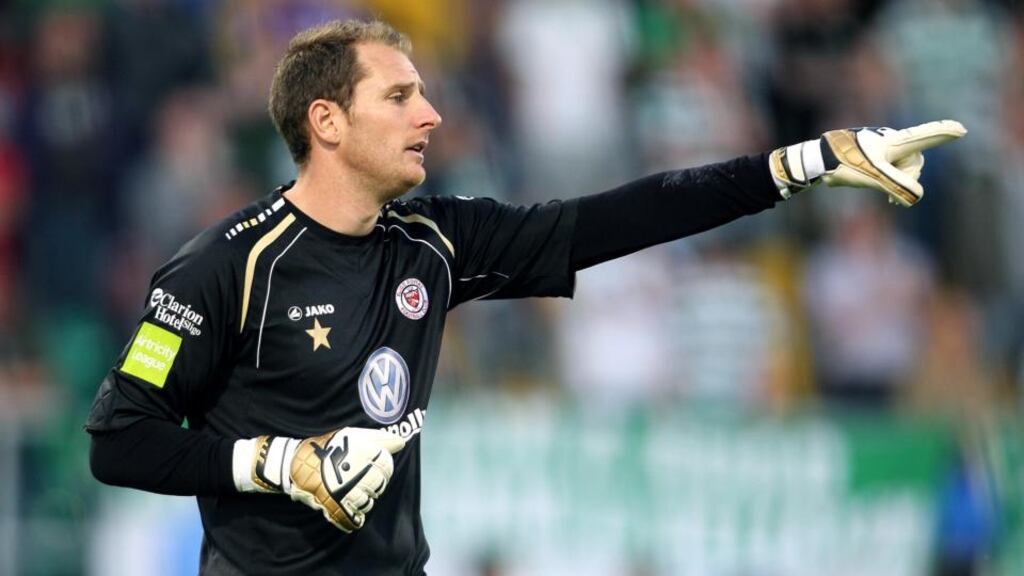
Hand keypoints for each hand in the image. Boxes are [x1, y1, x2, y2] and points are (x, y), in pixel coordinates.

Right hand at [234, 427, 405, 531]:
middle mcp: (355, 470)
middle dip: (374, 485)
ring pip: (368, 502)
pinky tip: (350, 511)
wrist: (293, 464)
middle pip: (379, 485)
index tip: (374, 468)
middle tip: (360, 480)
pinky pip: (354, 518)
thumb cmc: (326, 448)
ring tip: (351, 492)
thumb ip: (378, 438)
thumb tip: (401, 443)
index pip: (386, 464)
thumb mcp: (350, 435)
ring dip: (363, 500)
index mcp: (360, 452)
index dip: (384, 468)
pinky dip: (355, 518)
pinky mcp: (334, 506)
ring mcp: (344, 490)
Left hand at [769, 120, 966, 205]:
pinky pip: (891, 169)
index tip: (960, 129)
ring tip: (889, 200)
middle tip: (893, 199)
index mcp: (894, 142)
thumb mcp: (873, 177)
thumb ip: (897, 185)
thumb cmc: (844, 165)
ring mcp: (882, 147)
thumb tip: (917, 196)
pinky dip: (891, 182)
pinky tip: (888, 198)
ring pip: (902, 167)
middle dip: (907, 180)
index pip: (924, 136)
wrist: (817, 161)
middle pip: (914, 161)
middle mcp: (891, 141)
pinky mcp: (872, 155)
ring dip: (897, 183)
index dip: (942, 133)